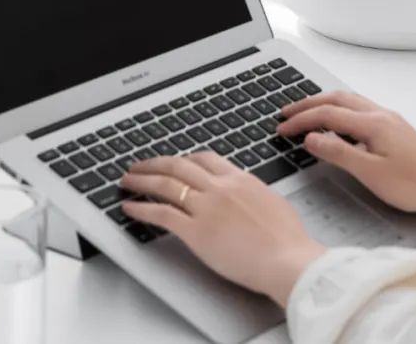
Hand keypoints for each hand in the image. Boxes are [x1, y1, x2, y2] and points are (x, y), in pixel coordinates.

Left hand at [119, 153, 325, 306]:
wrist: (286, 257)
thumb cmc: (286, 238)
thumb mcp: (271, 202)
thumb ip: (252, 195)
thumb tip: (247, 198)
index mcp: (240, 179)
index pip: (205, 158)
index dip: (183, 158)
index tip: (173, 162)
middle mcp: (220, 187)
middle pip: (179, 165)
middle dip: (155, 164)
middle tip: (139, 166)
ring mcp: (206, 207)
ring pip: (166, 184)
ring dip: (142, 180)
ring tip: (128, 181)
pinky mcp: (195, 231)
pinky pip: (161, 214)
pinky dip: (142, 209)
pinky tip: (130, 208)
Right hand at [279, 92, 415, 225]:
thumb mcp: (370, 173)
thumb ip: (339, 153)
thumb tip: (312, 138)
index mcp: (372, 123)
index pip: (327, 114)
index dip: (301, 121)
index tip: (282, 129)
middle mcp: (380, 114)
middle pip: (336, 99)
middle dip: (308, 103)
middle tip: (286, 113)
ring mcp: (388, 119)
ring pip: (348, 101)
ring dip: (323, 104)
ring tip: (304, 113)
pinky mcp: (393, 128)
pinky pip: (358, 109)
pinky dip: (339, 111)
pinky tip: (335, 124)